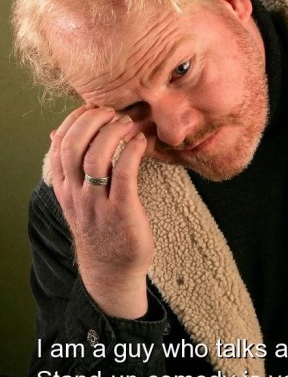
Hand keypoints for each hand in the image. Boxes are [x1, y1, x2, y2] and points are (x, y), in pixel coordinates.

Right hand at [50, 105, 152, 318]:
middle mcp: (77, 194)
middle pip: (74, 146)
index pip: (60, 145)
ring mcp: (98, 203)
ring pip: (96, 157)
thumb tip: (56, 133)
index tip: (91, 107)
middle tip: (112, 110)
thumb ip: (69, 169)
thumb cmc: (101, 228)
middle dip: (92, 121)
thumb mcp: (77, 198)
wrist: (112, 269)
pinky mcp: (122, 211)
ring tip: (127, 122)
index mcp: (65, 188)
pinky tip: (141, 142)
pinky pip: (124, 174)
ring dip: (112, 133)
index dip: (74, 121)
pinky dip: (131, 152)